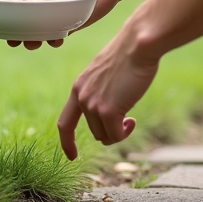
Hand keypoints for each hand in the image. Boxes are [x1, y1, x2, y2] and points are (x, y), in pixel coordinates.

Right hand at [7, 0, 130, 49]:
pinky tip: (51, 39)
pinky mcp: (77, 22)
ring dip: (34, 39)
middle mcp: (49, 5)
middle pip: (28, 22)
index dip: (8, 12)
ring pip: (43, 32)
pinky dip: (55, 37)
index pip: (21, 3)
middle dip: (18, 33)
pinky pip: (62, 32)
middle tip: (11, 40)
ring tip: (30, 42)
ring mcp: (62, 15)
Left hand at [57, 26, 157, 159]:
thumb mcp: (106, 75)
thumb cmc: (128, 56)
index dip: (67, 141)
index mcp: (78, 88)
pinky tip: (133, 119)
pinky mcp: (108, 111)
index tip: (72, 156)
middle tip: (128, 119)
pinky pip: (117, 135)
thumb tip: (107, 115)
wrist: (138, 45)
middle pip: (94, 131)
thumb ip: (100, 92)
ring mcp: (93, 105)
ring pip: (106, 136)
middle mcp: (82, 98)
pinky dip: (125, 132)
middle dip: (111, 130)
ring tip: (130, 116)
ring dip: (119, 131)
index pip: (65, 122)